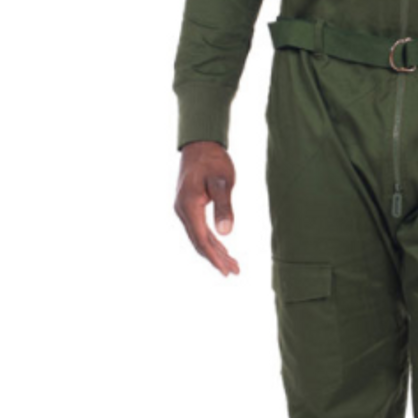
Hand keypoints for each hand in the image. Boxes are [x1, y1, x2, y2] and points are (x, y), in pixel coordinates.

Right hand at [174, 140, 239, 276]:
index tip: (227, 270)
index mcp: (188, 207)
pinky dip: (211, 241)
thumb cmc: (213, 160)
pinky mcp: (189, 207)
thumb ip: (224, 206)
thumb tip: (226, 233)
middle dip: (217, 259)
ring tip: (232, 265)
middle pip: (200, 242)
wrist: (200, 144)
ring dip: (215, 252)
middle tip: (235, 272)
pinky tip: (222, 248)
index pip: (202, 240)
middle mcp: (182, 211)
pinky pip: (199, 229)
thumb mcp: (222, 181)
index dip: (215, 257)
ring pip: (199, 237)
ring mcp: (184, 210)